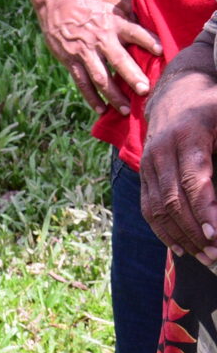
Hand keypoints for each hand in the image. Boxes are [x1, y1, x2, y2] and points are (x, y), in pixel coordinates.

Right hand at [40, 0, 160, 114]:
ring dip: (113, 94)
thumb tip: (155, 19)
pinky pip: (82, 82)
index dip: (147, 40)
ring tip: (126, 110)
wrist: (58, 4)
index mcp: (115, 23)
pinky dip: (91, 97)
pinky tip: (101, 110)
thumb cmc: (93, 6)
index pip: (134, 32)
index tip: (161, 51)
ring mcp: (84, 52)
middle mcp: (101, 38)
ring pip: (100, 77)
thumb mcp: (113, 5)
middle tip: (145, 90)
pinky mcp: (71, 60)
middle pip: (118, 60)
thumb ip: (133, 14)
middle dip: (131, 76)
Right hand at [143, 35, 216, 262]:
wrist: (176, 95)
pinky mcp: (144, 174)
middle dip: (195, 232)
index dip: (203, 210)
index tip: (216, 233)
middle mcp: (162, 152)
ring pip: (158, 209)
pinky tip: (181, 248)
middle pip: (173, 200)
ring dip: (181, 237)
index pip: (193, 181)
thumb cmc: (212, 107)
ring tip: (205, 258)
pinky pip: (149, 208)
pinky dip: (164, 231)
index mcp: (188, 137)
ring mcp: (149, 164)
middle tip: (216, 255)